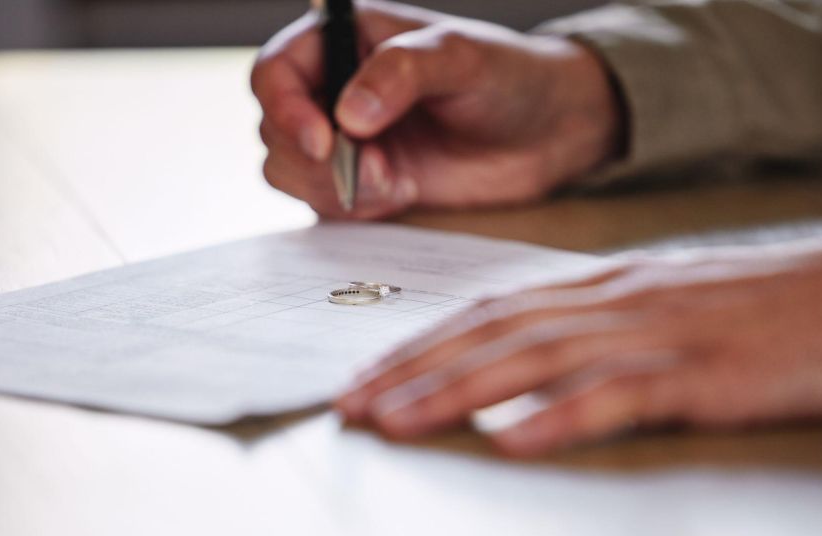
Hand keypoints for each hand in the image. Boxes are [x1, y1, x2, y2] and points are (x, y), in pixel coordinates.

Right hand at [251, 0, 622, 219]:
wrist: (547, 133)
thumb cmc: (507, 76)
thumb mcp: (459, 59)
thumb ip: (401, 74)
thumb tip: (348, 115)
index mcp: (346, 41)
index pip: (276, 71)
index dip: (286, 109)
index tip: (324, 142)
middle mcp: (334, 88)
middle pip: (275, 127)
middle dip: (316, 159)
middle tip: (377, 169)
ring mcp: (345, 139)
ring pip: (289, 170)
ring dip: (332, 187)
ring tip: (392, 181)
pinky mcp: (361, 181)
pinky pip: (322, 203)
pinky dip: (352, 207)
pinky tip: (399, 193)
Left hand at [335, 227, 821, 456]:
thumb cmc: (773, 306)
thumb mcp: (669, 306)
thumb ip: (601, 327)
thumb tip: (533, 366)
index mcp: (607, 286)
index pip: (490, 310)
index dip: (421, 343)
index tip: (367, 375)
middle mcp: (619, 299)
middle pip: (494, 332)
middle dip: (413, 370)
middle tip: (352, 405)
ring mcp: (661, 332)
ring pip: (537, 359)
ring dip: (458, 392)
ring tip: (398, 422)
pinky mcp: (709, 372)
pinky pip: (623, 395)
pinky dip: (561, 417)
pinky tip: (513, 441)